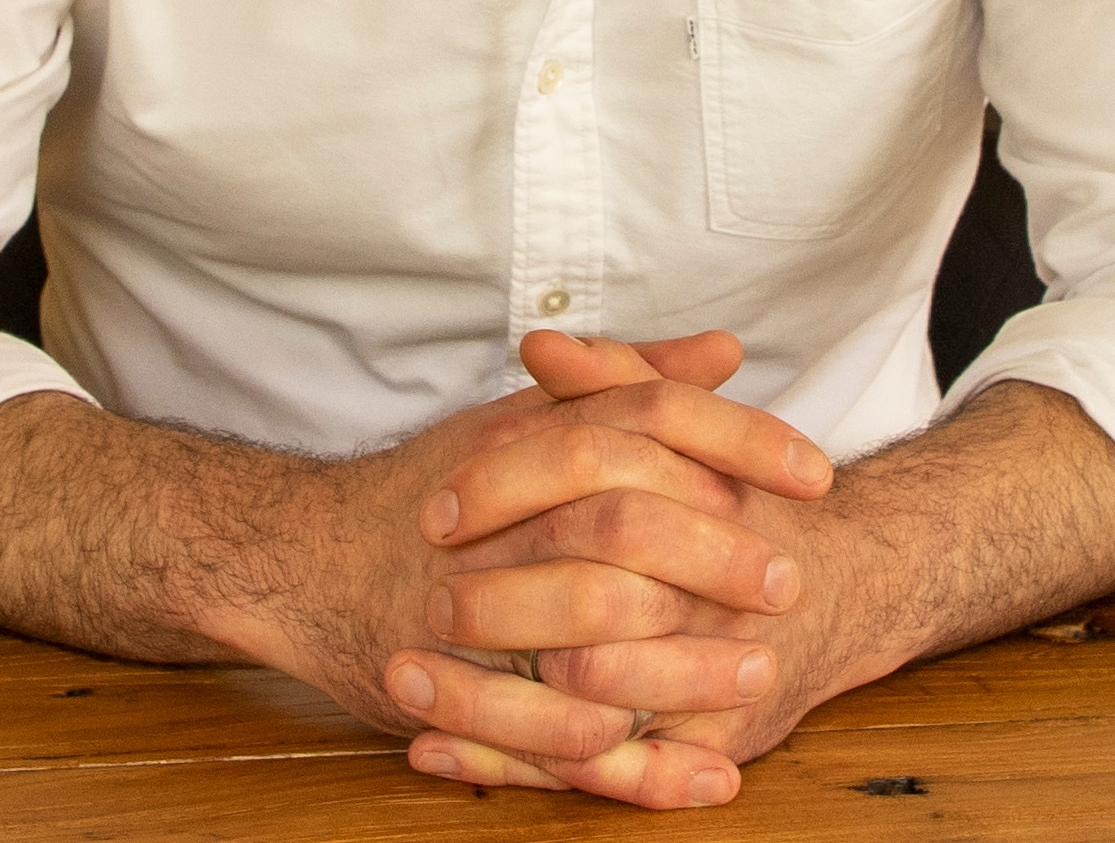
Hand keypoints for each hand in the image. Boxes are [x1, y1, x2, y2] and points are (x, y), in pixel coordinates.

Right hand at [199, 329, 831, 793]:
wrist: (298, 559)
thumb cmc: (434, 491)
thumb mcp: (526, 419)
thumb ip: (628, 383)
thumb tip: (727, 352)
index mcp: (526, 437)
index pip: (646, 417)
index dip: (739, 441)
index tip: (816, 473)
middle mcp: (497, 512)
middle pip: (624, 520)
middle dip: (718, 555)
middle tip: (792, 581)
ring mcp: (467, 603)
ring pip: (590, 630)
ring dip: (685, 661)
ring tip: (762, 674)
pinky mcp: (447, 688)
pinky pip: (542, 729)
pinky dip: (621, 752)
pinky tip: (694, 762)